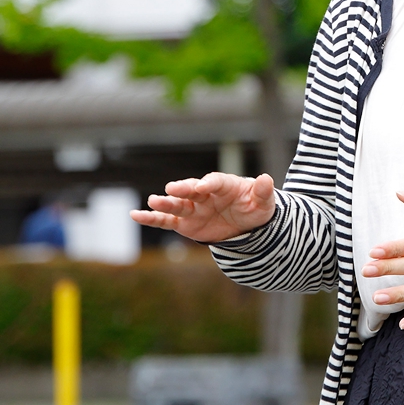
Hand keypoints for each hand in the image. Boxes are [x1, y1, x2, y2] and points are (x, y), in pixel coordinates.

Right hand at [133, 172, 276, 243]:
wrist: (247, 225)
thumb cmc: (255, 208)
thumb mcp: (264, 203)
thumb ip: (263, 192)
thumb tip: (267, 179)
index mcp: (225, 185)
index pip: (216, 181)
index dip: (210, 183)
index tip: (203, 186)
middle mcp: (206, 194)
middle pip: (192, 189)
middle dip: (183, 188)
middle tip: (173, 188)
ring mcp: (194, 208)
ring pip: (177, 204)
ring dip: (165, 202)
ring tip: (153, 201)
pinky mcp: (184, 222)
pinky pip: (166, 221)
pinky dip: (152, 218)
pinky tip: (135, 214)